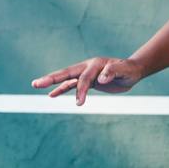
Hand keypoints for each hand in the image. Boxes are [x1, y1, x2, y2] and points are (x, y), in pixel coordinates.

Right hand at [31, 56, 145, 105]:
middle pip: (67, 73)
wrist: (132, 71)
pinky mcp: (87, 81)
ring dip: (53, 83)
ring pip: (67, 79)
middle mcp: (87, 67)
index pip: (85, 78)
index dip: (81, 90)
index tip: (79, 103)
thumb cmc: (129, 70)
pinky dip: (62, 89)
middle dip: (52, 78)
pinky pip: (72, 85)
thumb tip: (101, 79)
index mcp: (95, 64)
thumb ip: (113, 72)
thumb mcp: (125, 71)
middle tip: (36, 83)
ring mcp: (86, 74)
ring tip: (36, 85)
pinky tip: (51, 94)